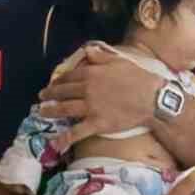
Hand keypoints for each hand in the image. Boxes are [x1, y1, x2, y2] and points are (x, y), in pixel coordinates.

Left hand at [37, 44, 164, 140]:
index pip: (70, 75)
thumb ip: (101, 56)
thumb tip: (87, 51)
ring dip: (51, 110)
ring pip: (64, 109)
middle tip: (41, 96)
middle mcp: (87, 89)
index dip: (59, 79)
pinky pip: (77, 132)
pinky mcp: (97, 124)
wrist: (153, 100)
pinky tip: (56, 144)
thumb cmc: (140, 78)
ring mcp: (90, 107)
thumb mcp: (120, 61)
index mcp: (92, 73)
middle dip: (50, 94)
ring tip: (42, 112)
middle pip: (63, 92)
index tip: (54, 82)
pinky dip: (65, 139)